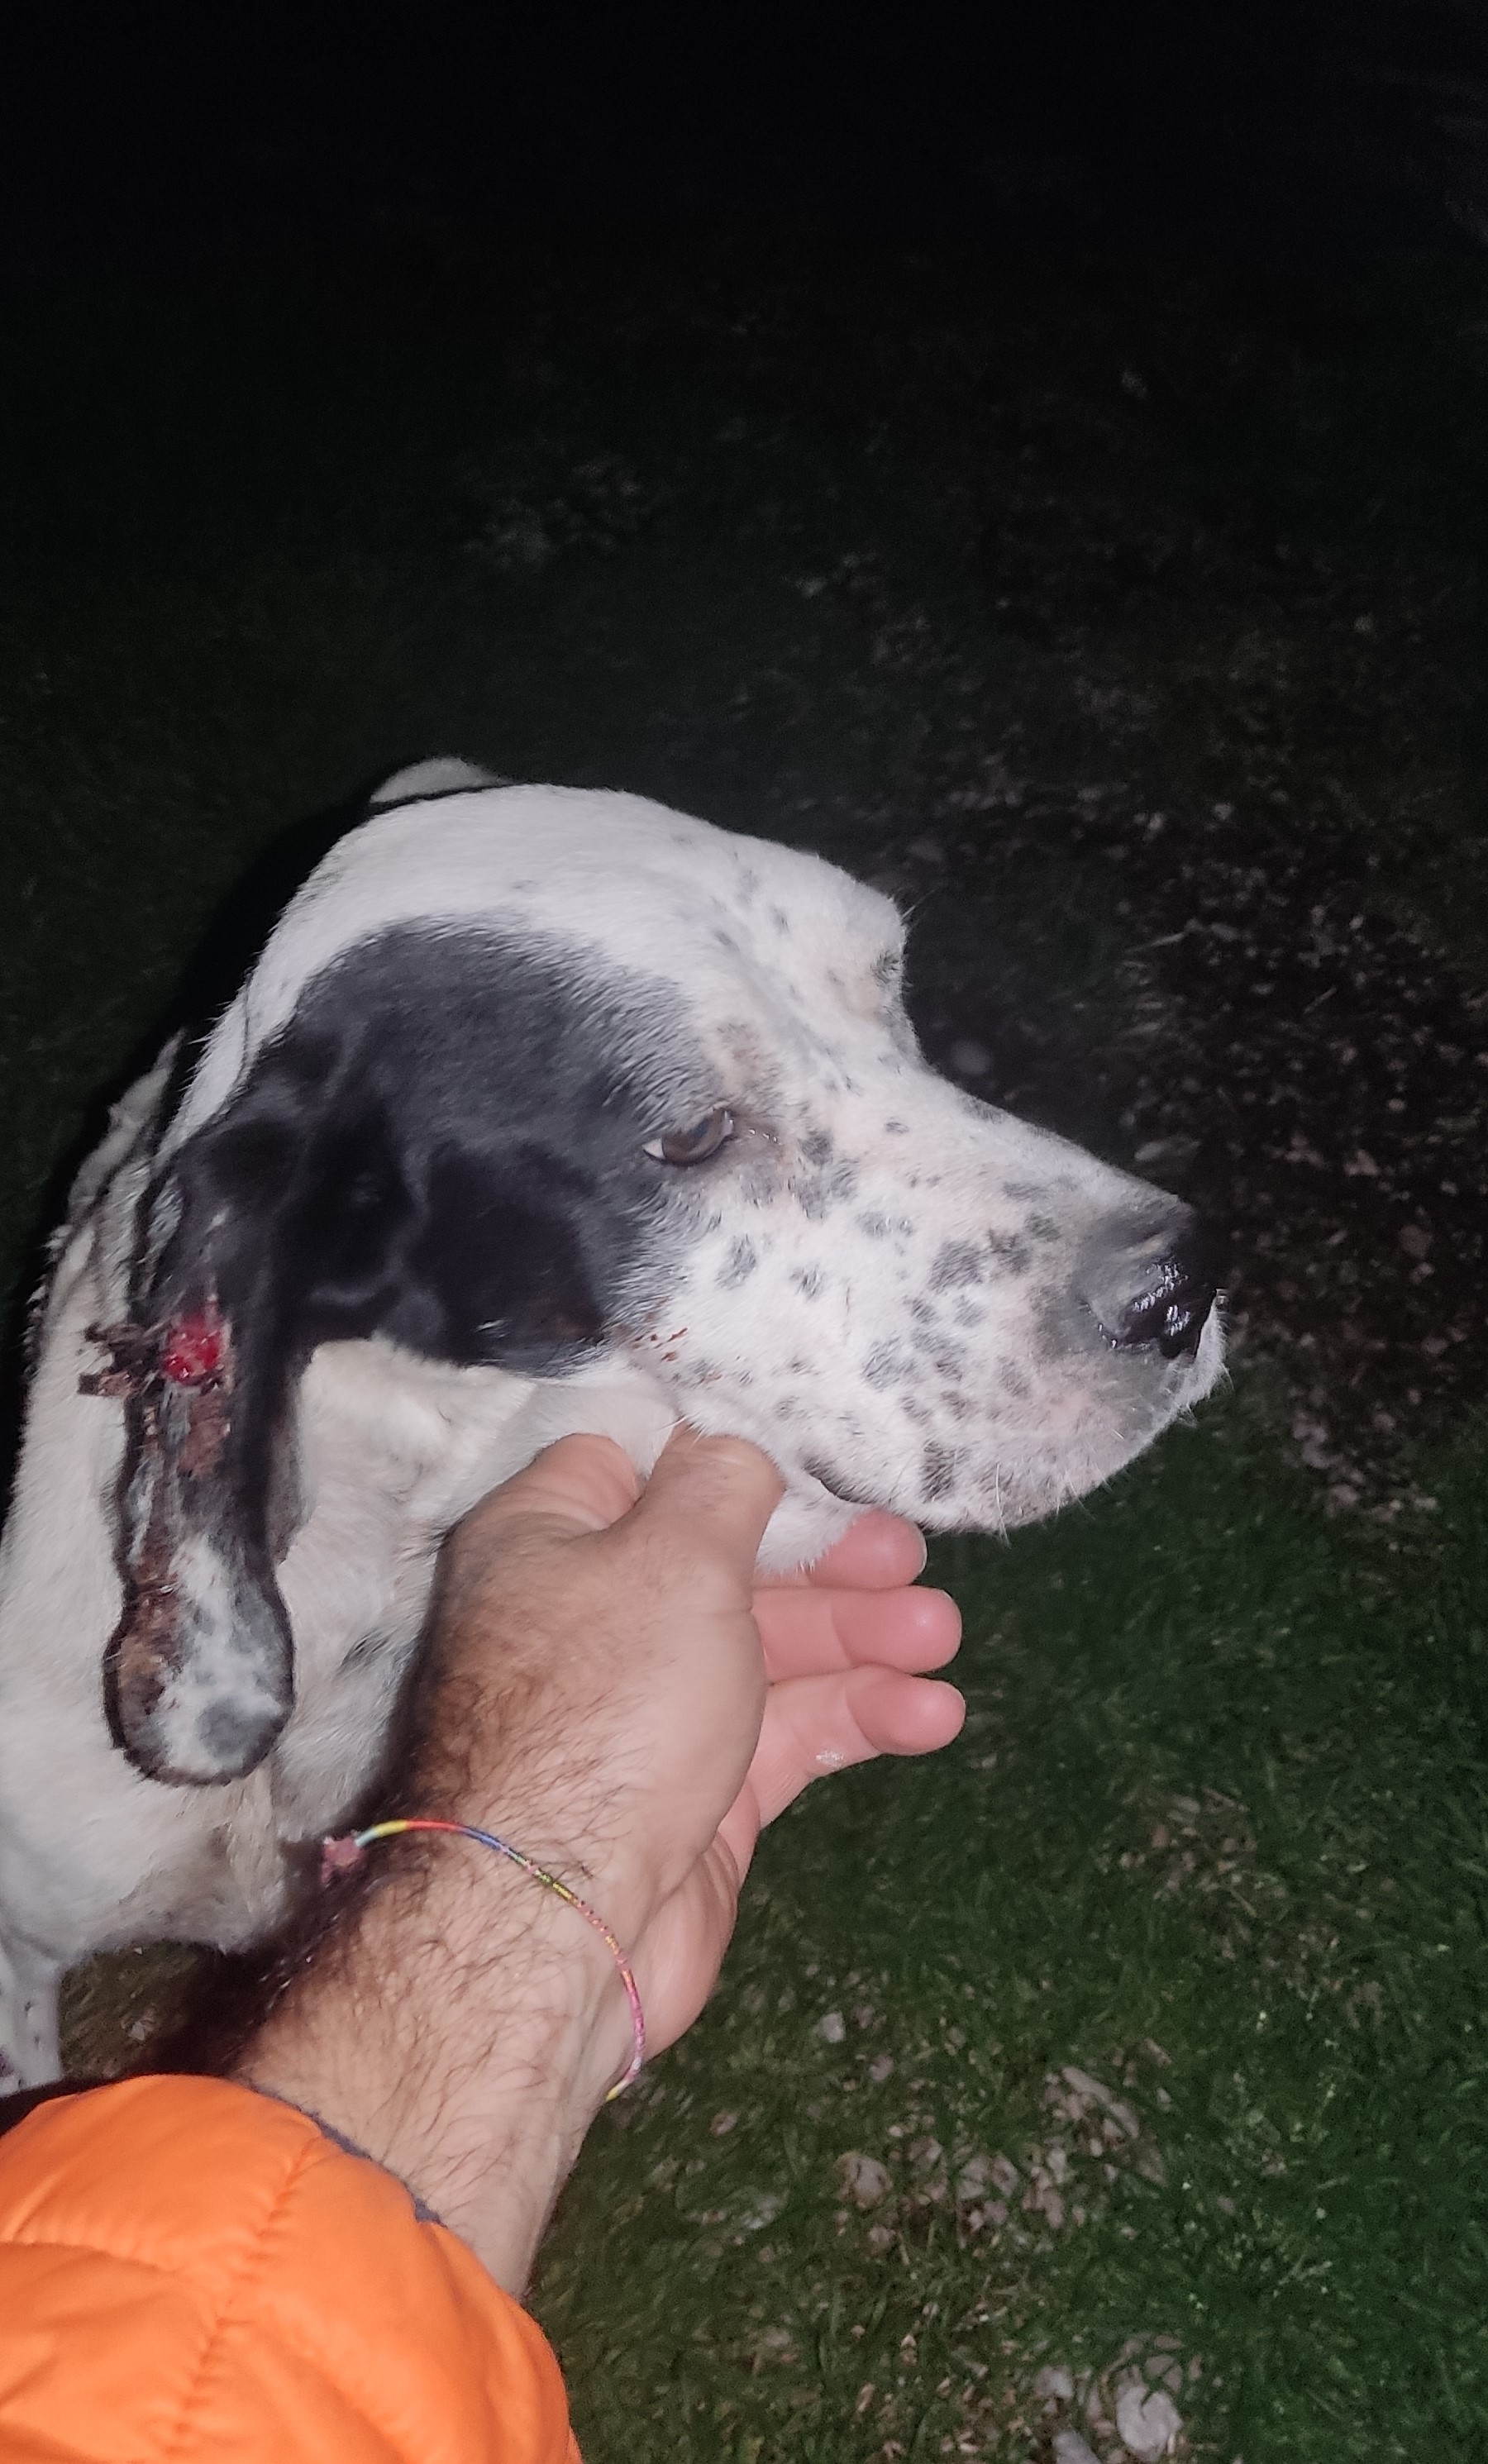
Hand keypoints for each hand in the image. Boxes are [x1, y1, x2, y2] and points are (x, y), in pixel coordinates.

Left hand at [236, 1429, 963, 2288]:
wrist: (559, 1919)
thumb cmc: (605, 1703)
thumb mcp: (672, 1557)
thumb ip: (721, 1484)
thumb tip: (733, 1444)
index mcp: (552, 1537)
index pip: (645, 1463)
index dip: (733, 1457)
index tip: (822, 1457)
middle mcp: (593, 1615)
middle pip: (727, 1559)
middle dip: (826, 1559)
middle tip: (907, 1559)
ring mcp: (646, 1711)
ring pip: (768, 1649)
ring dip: (859, 1637)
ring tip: (942, 1638)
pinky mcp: (697, 1795)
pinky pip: (786, 1733)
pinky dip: (855, 1717)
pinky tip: (931, 1714)